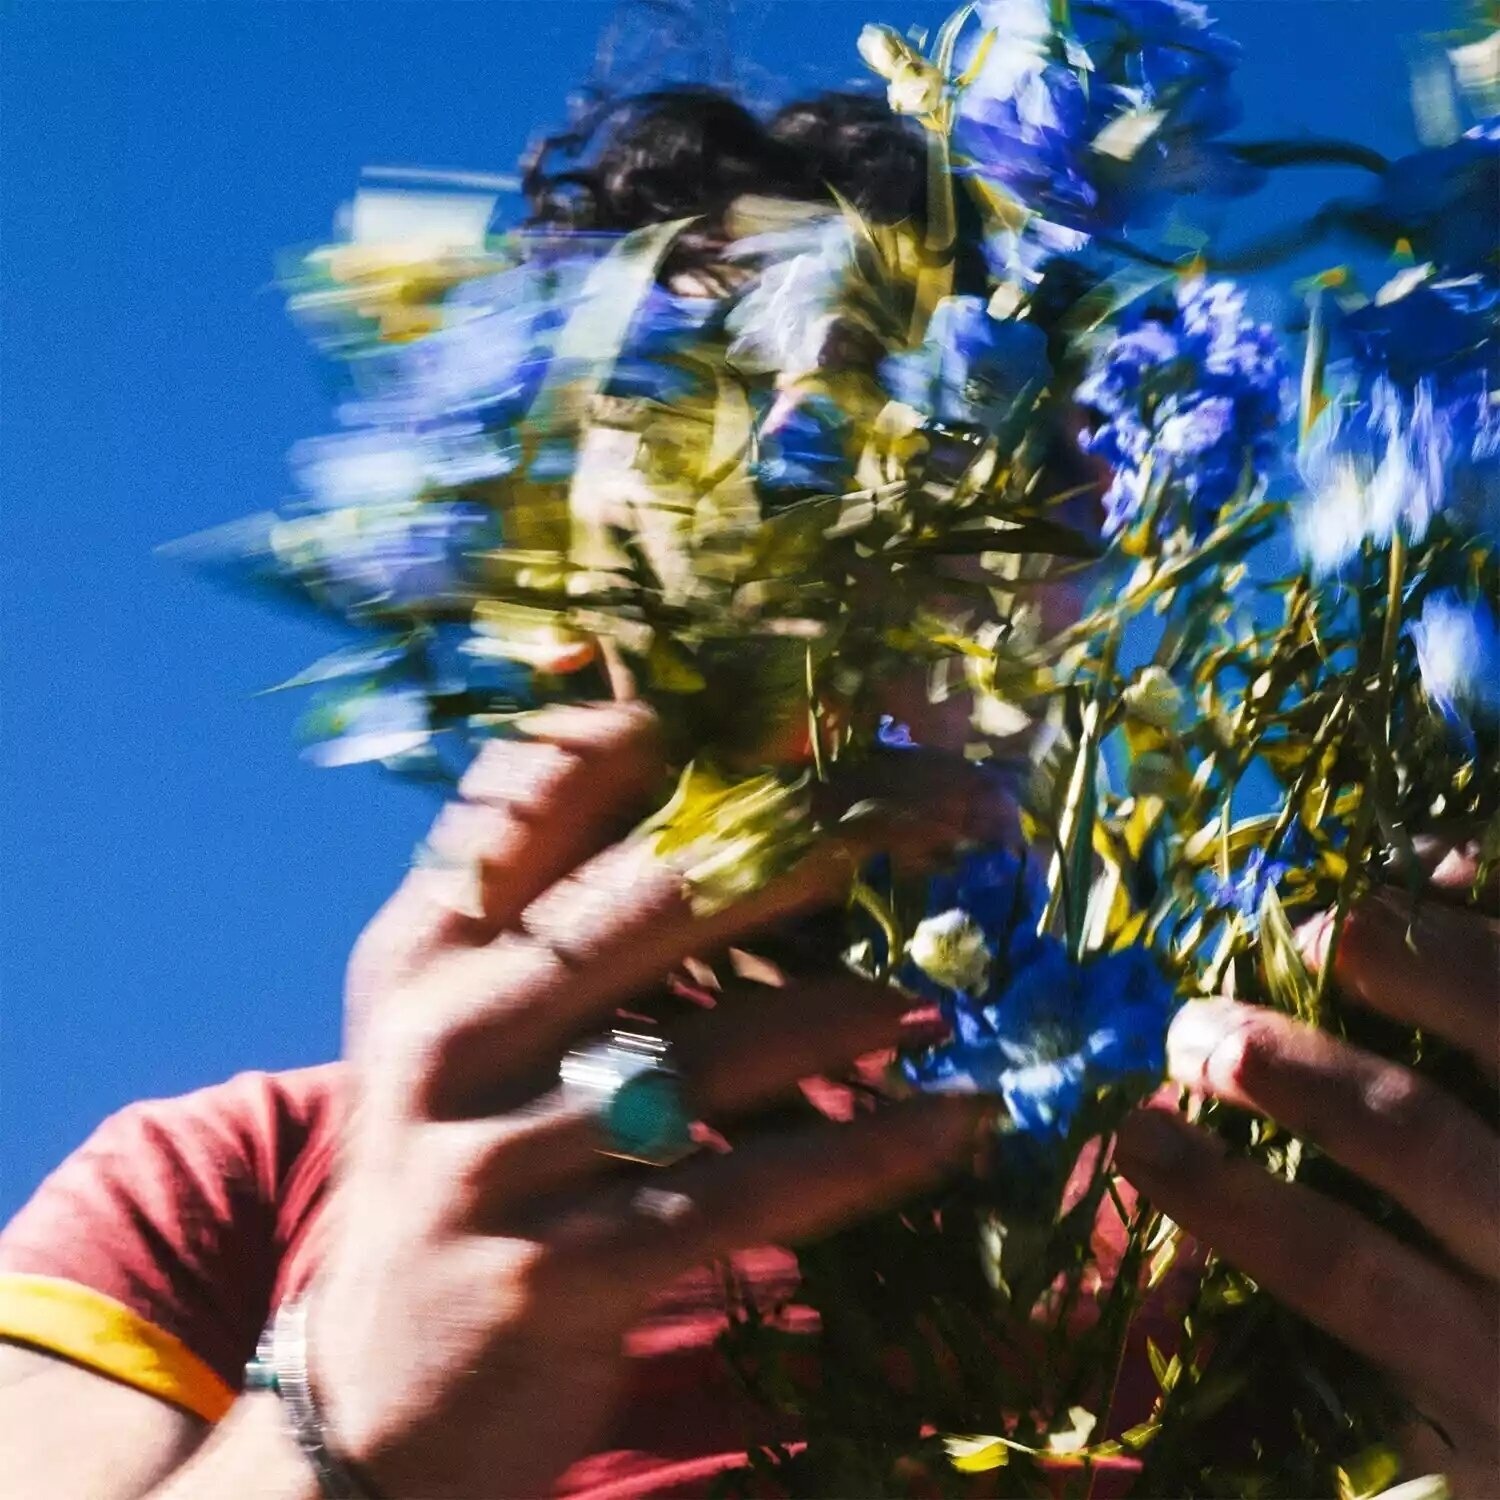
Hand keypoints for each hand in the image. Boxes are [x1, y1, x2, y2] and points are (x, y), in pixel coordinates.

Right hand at [310, 702, 993, 1499]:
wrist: (385, 1392)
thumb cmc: (468, 1163)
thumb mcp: (468, 1021)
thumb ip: (560, 908)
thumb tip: (719, 782)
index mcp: (426, 942)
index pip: (546, 780)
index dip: (691, 731)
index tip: (819, 723)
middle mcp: (448, 1028)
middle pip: (657, 892)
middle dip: (820, 841)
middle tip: (947, 816)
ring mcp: (496, 1154)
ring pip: (715, 1047)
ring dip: (855, 1010)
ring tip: (942, 992)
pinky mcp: (558, 1273)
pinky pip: (743, 1190)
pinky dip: (864, 1154)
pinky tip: (952, 1125)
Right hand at [1115, 859, 1499, 1492]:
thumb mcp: (1465, 1444)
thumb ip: (1363, 1346)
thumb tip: (1192, 1266)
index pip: (1344, 1272)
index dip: (1226, 1198)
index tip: (1137, 1132)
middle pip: (1417, 1134)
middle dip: (1290, 1068)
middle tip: (1197, 1031)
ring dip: (1403, 959)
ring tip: (1326, 930)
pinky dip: (1490, 918)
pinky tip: (1442, 876)